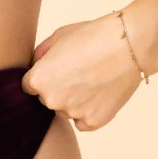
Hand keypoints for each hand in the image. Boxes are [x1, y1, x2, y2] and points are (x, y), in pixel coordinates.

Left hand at [20, 13, 144, 131]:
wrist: (128, 44)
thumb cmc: (92, 36)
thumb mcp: (58, 37)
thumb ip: (40, 55)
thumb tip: (35, 67)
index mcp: (38, 80)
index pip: (29, 86)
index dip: (43, 75)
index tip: (58, 68)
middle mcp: (51, 100)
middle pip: (48, 99)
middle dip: (58, 88)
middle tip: (79, 71)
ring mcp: (73, 113)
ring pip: (66, 110)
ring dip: (74, 100)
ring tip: (93, 79)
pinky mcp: (94, 122)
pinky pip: (83, 121)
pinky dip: (89, 111)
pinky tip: (100, 92)